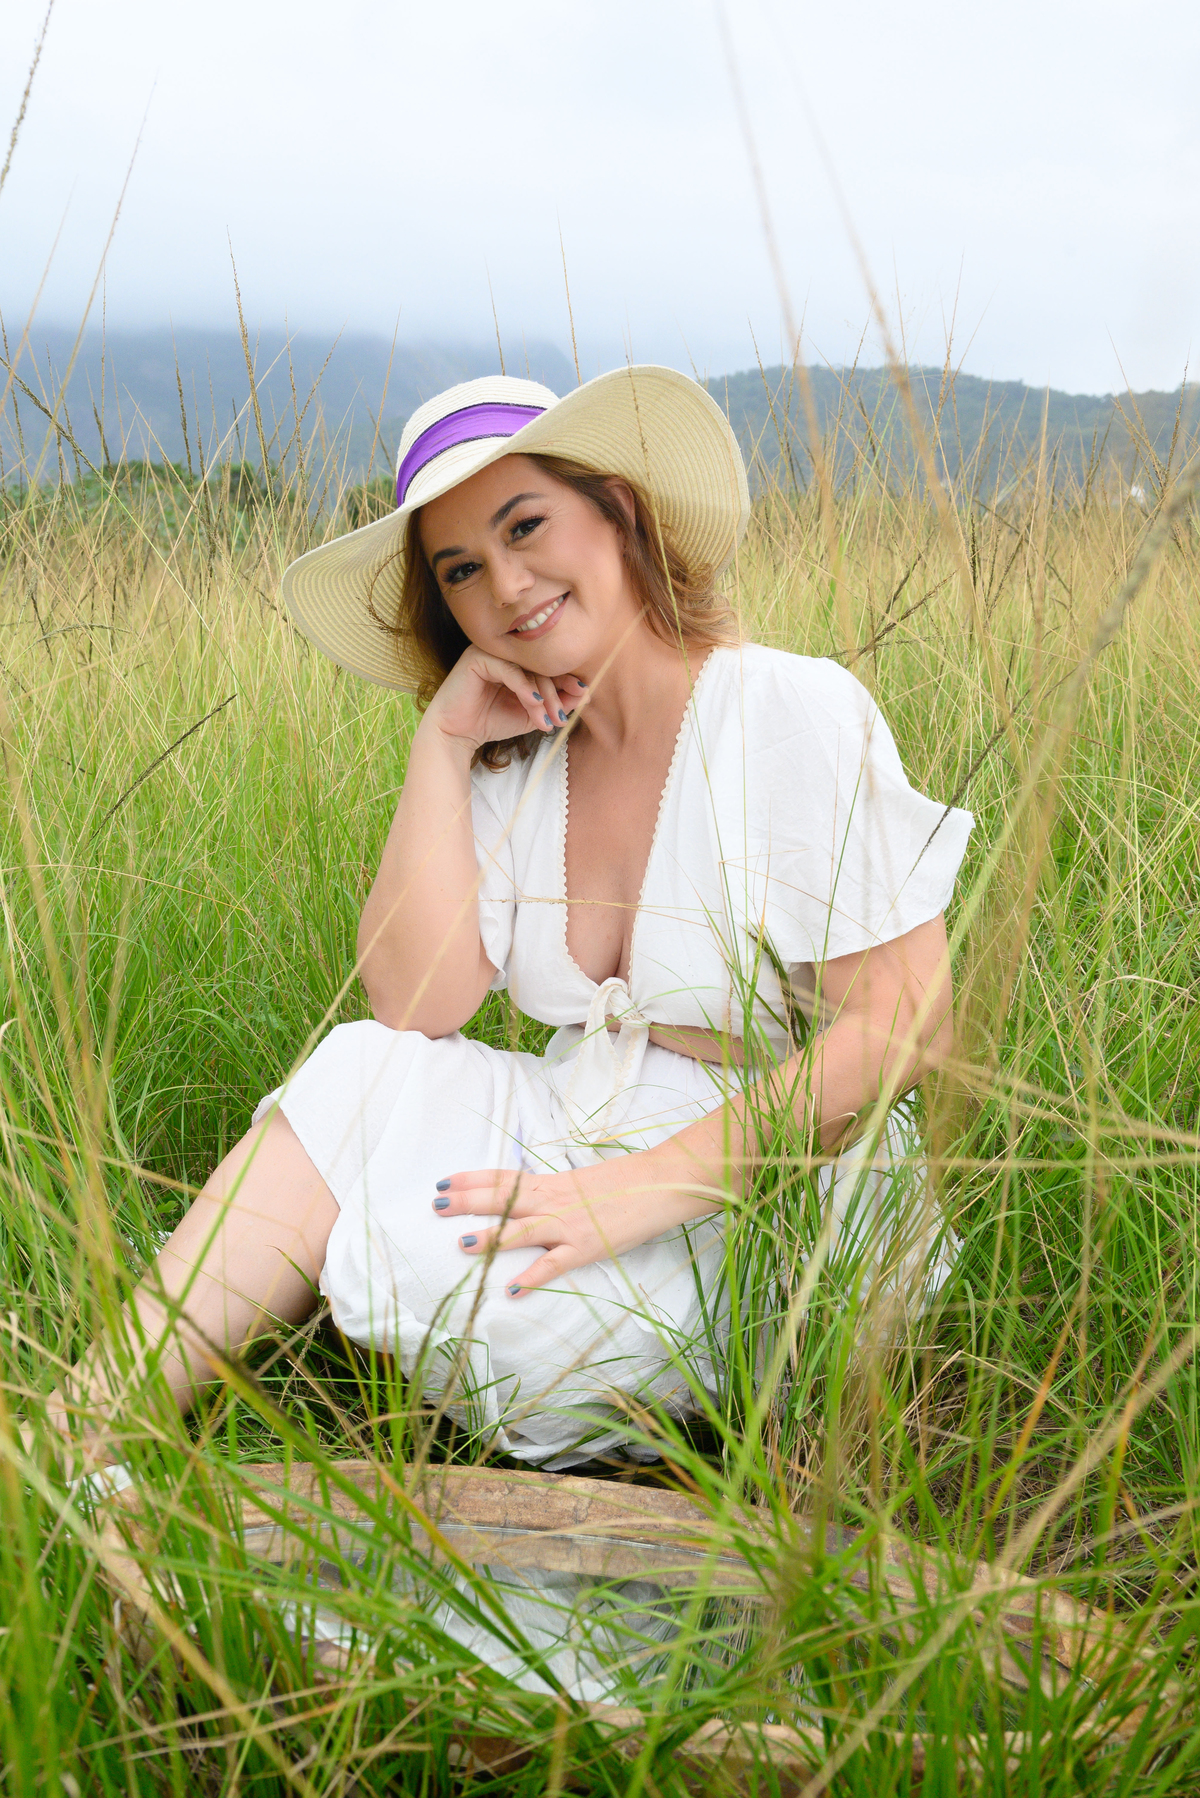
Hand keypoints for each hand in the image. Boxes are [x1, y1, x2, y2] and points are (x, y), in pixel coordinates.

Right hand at [423, 645, 586, 751]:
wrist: (456, 735)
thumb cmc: (491, 722)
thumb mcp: (531, 715)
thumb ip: (556, 704)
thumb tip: (585, 693)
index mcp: (517, 660)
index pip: (548, 665)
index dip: (567, 680)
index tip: (582, 696)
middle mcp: (504, 651)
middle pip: (541, 665)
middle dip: (556, 693)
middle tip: (561, 717)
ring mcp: (490, 652)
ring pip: (527, 668)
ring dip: (543, 696)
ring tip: (547, 720)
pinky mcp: (476, 658)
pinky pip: (509, 670)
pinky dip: (524, 688)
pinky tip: (533, 704)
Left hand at [430, 1151, 723, 1295]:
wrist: (660, 1183)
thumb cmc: (625, 1182)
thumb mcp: (582, 1182)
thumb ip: (555, 1192)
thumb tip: (531, 1200)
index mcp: (552, 1182)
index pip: (504, 1177)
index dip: (472, 1178)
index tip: (445, 1179)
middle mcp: (555, 1200)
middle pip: (503, 1198)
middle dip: (468, 1200)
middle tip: (437, 1203)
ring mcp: (569, 1224)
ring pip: (523, 1229)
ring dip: (492, 1237)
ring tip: (464, 1244)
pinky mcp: (586, 1247)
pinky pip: (555, 1263)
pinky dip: (534, 1276)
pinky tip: (514, 1289)